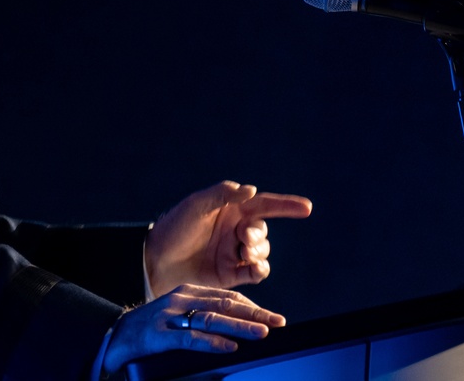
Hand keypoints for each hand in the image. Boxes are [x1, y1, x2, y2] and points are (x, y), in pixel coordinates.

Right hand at [102, 284, 284, 373]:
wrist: (115, 334)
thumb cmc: (151, 327)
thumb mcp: (178, 314)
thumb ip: (202, 315)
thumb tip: (234, 327)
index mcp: (188, 291)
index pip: (227, 296)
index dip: (252, 306)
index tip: (273, 317)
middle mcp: (182, 299)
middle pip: (225, 304)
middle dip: (254, 314)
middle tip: (277, 322)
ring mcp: (170, 316)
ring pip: (212, 319)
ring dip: (240, 326)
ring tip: (261, 333)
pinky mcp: (161, 335)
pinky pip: (191, 338)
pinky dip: (213, 343)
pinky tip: (230, 347)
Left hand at [144, 180, 311, 296]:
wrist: (156, 260)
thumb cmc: (174, 227)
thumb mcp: (197, 204)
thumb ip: (224, 194)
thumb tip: (252, 190)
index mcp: (230, 209)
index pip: (264, 204)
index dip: (286, 206)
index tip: (306, 207)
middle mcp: (235, 230)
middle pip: (262, 230)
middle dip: (258, 234)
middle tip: (242, 238)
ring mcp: (233, 252)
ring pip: (262, 252)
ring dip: (259, 252)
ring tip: (244, 254)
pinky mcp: (231, 274)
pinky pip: (256, 272)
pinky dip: (260, 270)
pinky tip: (253, 267)